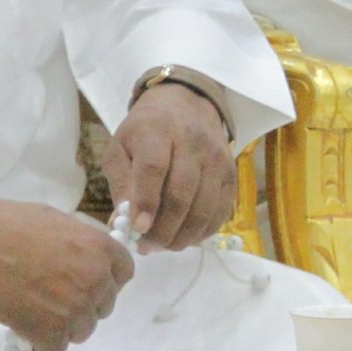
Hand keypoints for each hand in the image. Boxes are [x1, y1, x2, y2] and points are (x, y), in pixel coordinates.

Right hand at [0, 196, 135, 350]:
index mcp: (99, 247)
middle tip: (53, 299)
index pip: (125, 273)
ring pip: (82, 330)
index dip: (107, 280)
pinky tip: (25, 329)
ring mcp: (74, 307)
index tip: (91, 284)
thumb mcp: (55, 221)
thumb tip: (85, 259)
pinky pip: (55, 350)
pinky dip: (41, 345)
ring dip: (62, 326)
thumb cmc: (4, 225)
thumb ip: (79, 243)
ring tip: (35, 311)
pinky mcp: (50, 332)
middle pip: (104, 306)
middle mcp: (95, 278)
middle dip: (82, 305)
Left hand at [104, 81, 238, 254]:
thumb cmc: (146, 131)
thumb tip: (122, 223)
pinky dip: (203, 231)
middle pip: (182, 192)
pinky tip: (185, 237)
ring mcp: (216, 159)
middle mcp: (192, 142)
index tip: (136, 228)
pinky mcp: (231, 173)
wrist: (187, 104)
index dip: (146, 201)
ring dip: (183, 235)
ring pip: (203, 206)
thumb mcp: (120, 147)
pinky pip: (220, 210)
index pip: (154, 168)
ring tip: (163, 245)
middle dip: (163, 228)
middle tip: (147, 246)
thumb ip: (120, 183)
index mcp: (157, 130)